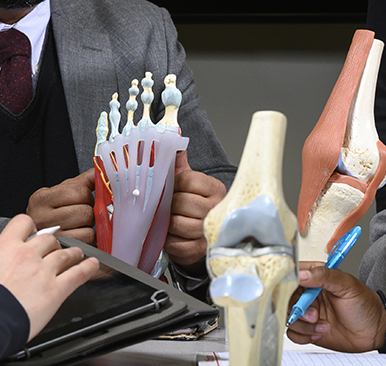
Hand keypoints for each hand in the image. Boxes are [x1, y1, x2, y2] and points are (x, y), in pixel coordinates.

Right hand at [0, 215, 99, 339]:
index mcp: (5, 247)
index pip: (23, 223)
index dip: (31, 227)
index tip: (34, 232)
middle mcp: (27, 255)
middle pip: (48, 239)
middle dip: (54, 244)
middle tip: (57, 247)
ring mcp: (43, 271)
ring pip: (66, 255)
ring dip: (74, 254)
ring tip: (78, 255)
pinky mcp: (56, 290)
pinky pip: (77, 274)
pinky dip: (87, 269)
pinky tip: (91, 266)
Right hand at [26, 169, 95, 244]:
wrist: (34, 238)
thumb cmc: (51, 214)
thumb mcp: (61, 193)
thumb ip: (83, 181)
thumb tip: (102, 171)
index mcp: (42, 198)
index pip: (78, 192)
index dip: (87, 197)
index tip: (82, 201)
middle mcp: (42, 218)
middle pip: (85, 212)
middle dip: (89, 214)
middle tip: (81, 216)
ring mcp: (51, 238)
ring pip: (88, 231)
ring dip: (89, 229)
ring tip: (79, 228)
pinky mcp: (62, 252)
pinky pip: (87, 244)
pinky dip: (89, 242)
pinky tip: (79, 238)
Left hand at [165, 150, 226, 266]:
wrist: (206, 235)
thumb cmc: (194, 205)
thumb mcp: (189, 181)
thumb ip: (178, 161)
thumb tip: (172, 135)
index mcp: (216, 189)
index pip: (187, 180)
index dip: (174, 184)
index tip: (173, 188)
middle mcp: (217, 210)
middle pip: (181, 202)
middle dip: (170, 205)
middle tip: (169, 207)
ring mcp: (209, 231)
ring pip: (177, 223)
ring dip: (169, 224)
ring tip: (171, 220)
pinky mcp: (200, 250)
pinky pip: (176, 244)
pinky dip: (170, 241)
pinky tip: (174, 236)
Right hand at [285, 264, 385, 352]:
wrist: (375, 331)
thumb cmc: (366, 305)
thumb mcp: (347, 285)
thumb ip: (324, 275)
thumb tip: (302, 274)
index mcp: (317, 277)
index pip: (292, 275)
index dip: (287, 283)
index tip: (293, 292)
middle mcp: (310, 294)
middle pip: (286, 299)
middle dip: (297, 309)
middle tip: (313, 314)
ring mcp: (308, 312)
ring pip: (289, 318)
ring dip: (304, 325)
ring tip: (322, 325)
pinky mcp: (309, 329)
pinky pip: (293, 333)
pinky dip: (304, 335)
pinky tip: (320, 332)